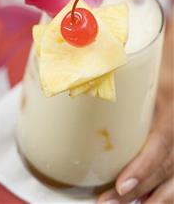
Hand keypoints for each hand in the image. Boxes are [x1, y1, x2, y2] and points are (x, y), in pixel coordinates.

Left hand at [97, 17, 173, 203]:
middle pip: (167, 166)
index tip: (120, 187)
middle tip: (107, 202)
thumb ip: (124, 66)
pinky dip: (158, 187)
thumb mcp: (148, 59)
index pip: (164, 141)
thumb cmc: (162, 57)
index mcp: (168, 102)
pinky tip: (141, 196)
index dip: (145, 167)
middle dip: (139, 190)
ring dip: (149, 195)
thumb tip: (83, 69)